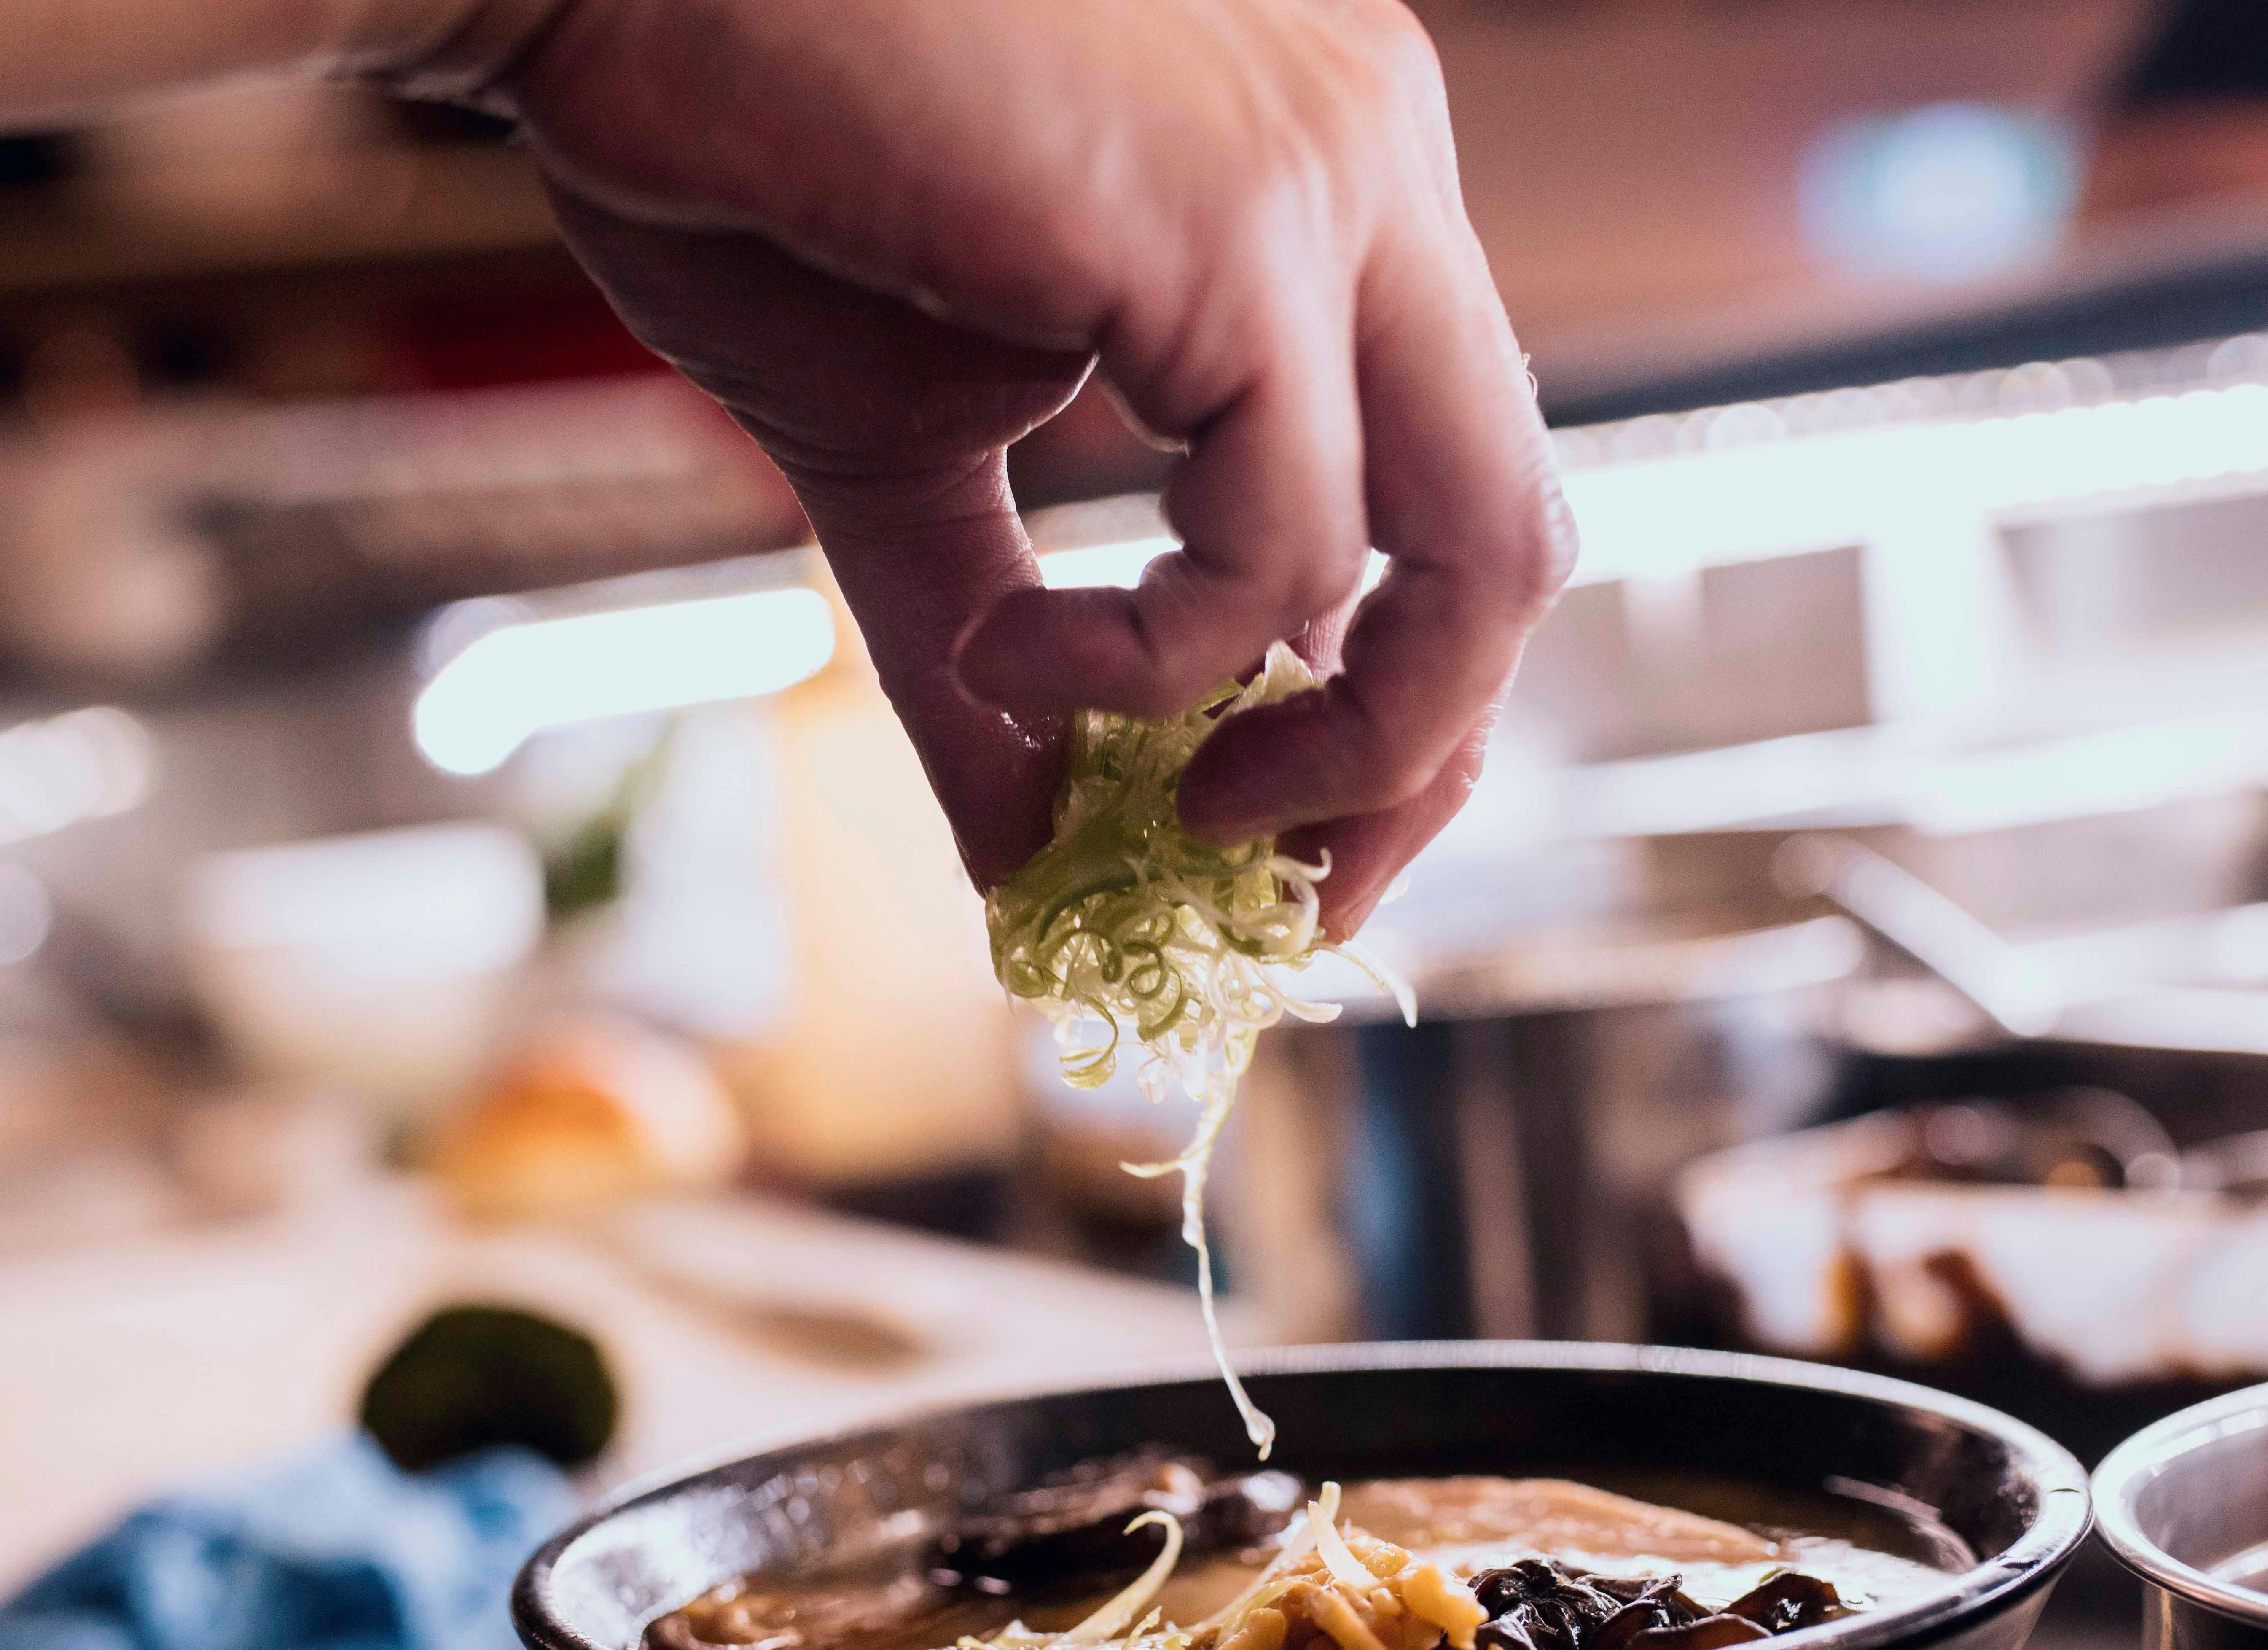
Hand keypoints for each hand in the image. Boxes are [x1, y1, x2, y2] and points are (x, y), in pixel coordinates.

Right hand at [483, 0, 1572, 932]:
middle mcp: (1375, 155)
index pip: (1466, 482)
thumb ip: (992, 666)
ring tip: (1109, 771)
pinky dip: (1155, 661)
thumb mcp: (901, 457)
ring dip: (1307, 744)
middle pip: (1526, 537)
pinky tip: (1010, 649)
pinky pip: (1286, 550)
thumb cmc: (740, 159)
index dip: (1405, 693)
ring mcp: (1329, 179)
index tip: (1276, 828)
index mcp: (1328, 178)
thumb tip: (1033, 875)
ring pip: (1478, 562)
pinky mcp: (1238, 233)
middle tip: (1261, 875)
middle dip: (1415, 757)